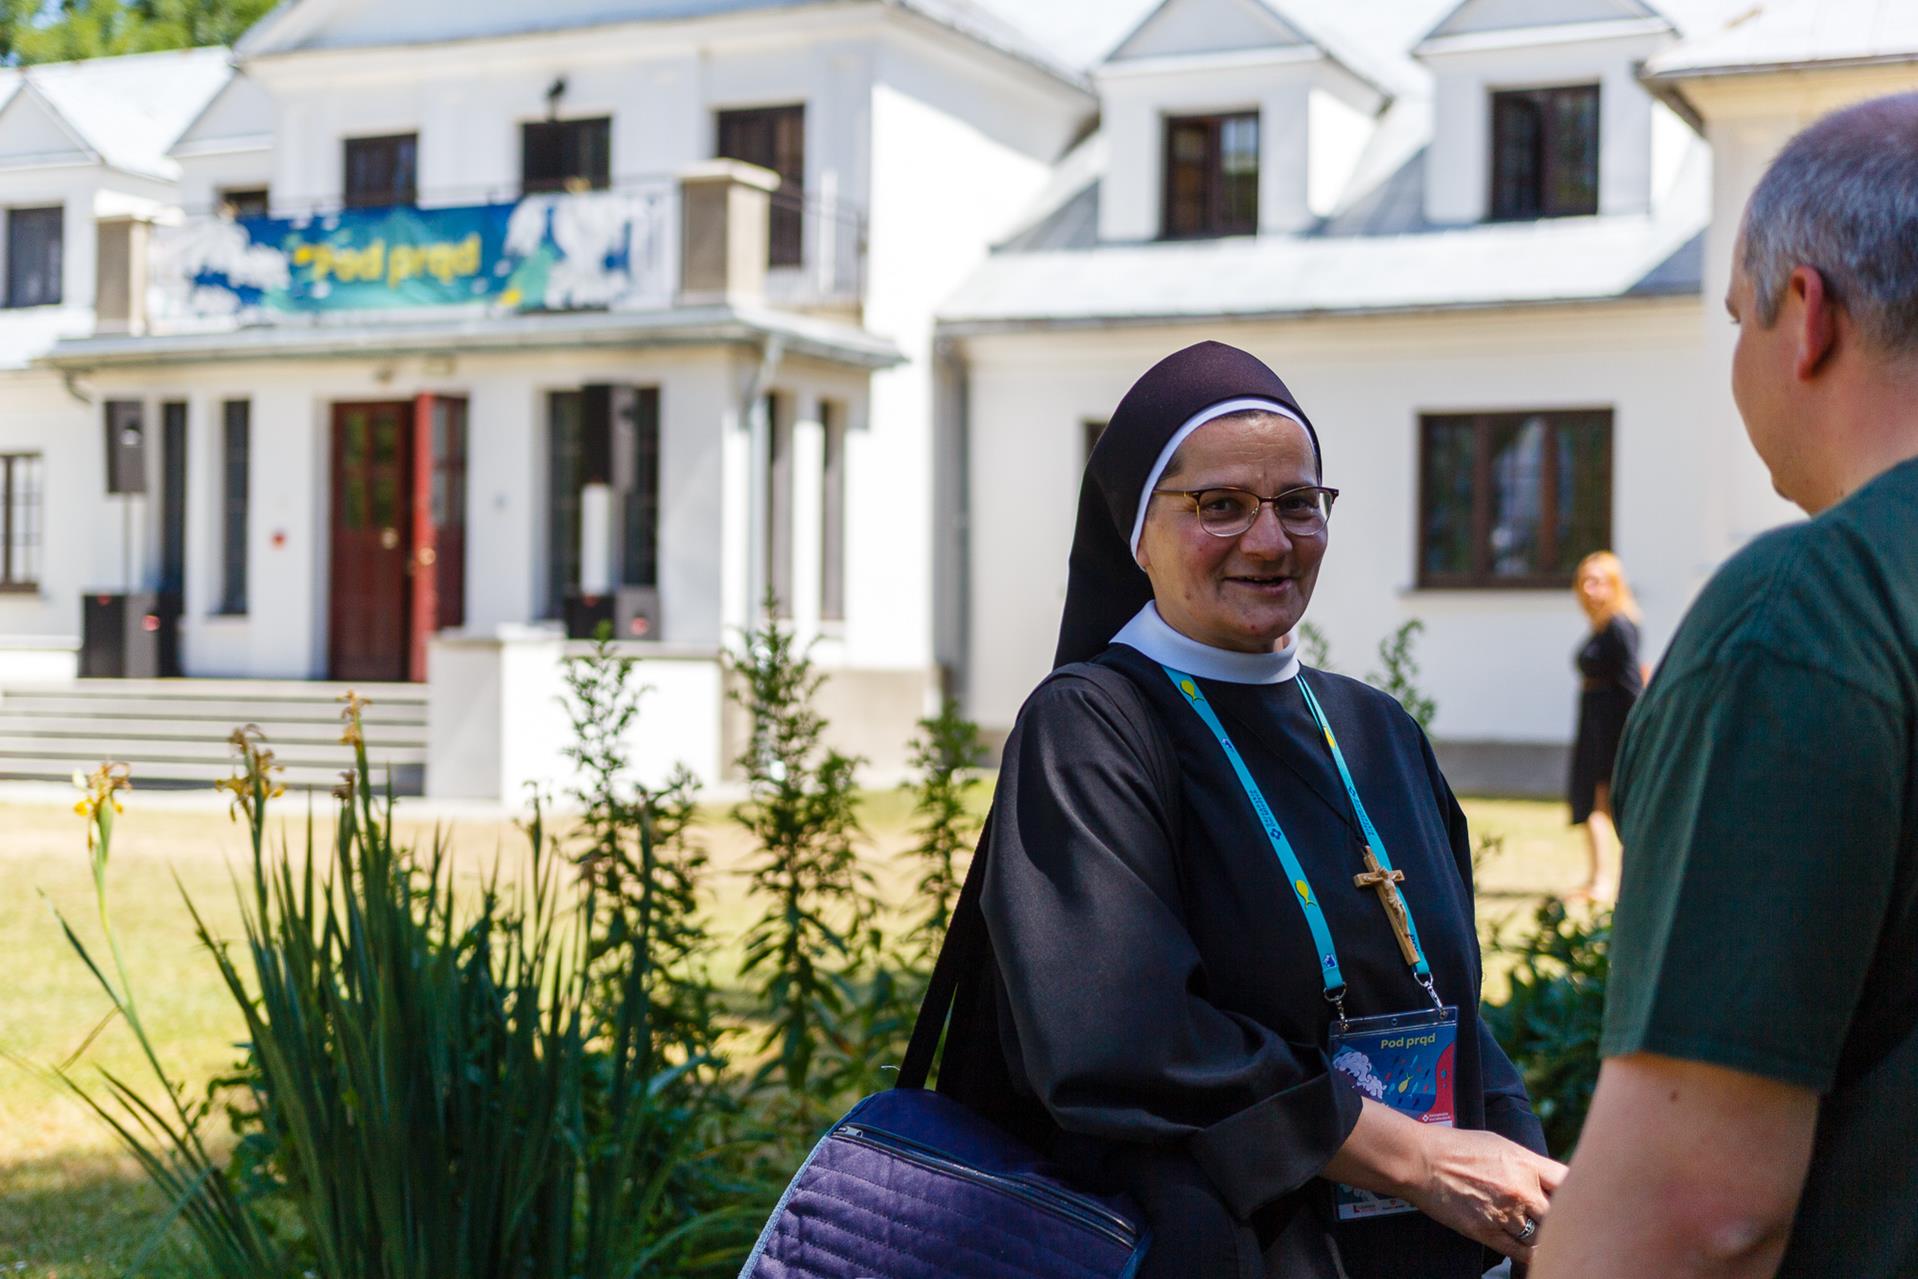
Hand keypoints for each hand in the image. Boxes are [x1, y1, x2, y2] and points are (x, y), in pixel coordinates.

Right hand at [1323, 1100, 1566, 1265]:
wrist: (1421, 1160)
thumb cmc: (1457, 1147)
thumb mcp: (1499, 1144)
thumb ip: (1528, 1163)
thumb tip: (1545, 1180)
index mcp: (1527, 1162)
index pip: (1571, 1182)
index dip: (1583, 1193)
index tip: (1584, 1200)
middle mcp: (1522, 1189)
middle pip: (1562, 1215)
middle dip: (1566, 1221)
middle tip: (1570, 1227)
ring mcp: (1506, 1213)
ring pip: (1543, 1238)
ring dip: (1546, 1239)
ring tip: (1549, 1241)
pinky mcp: (1487, 1232)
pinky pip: (1521, 1253)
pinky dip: (1529, 1255)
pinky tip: (1531, 1252)